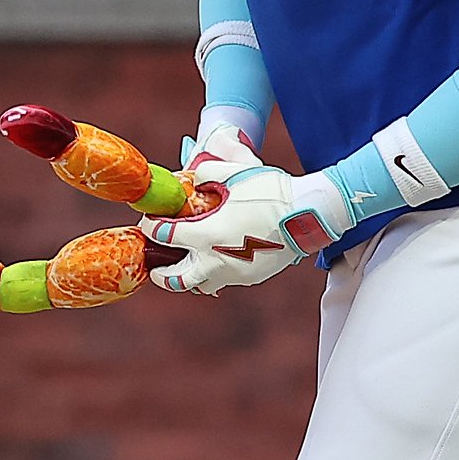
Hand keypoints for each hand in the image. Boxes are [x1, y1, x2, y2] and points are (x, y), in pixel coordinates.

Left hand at [141, 127, 350, 295]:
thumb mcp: (234, 173)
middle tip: (157, 266)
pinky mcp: (251, 277)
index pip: (165, 236)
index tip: (150, 223)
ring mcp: (234, 273)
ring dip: (190, 278)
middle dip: (162, 274)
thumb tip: (195, 176)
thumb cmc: (271, 192)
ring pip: (202, 286)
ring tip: (188, 266)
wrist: (308, 214)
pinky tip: (219, 260)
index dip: (152, 228)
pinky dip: (216, 274)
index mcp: (205, 235)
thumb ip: (207, 173)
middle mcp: (216, 260)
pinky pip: (226, 281)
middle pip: (177, 279)